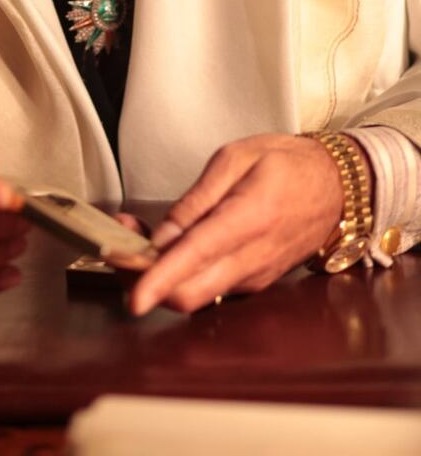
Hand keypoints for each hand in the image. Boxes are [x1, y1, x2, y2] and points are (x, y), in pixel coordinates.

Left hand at [126, 133, 355, 315]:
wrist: (337, 187)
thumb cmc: (288, 164)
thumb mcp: (237, 158)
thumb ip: (197, 199)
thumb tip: (163, 235)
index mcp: (246, 220)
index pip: (194, 260)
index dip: (158, 281)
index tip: (133, 297)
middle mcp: (250, 260)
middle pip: (188, 294)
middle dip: (144, 280)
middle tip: (118, 246)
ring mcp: (253, 276)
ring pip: (196, 294)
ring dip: (159, 276)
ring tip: (136, 236)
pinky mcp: (252, 281)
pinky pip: (210, 287)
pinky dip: (181, 274)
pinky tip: (167, 245)